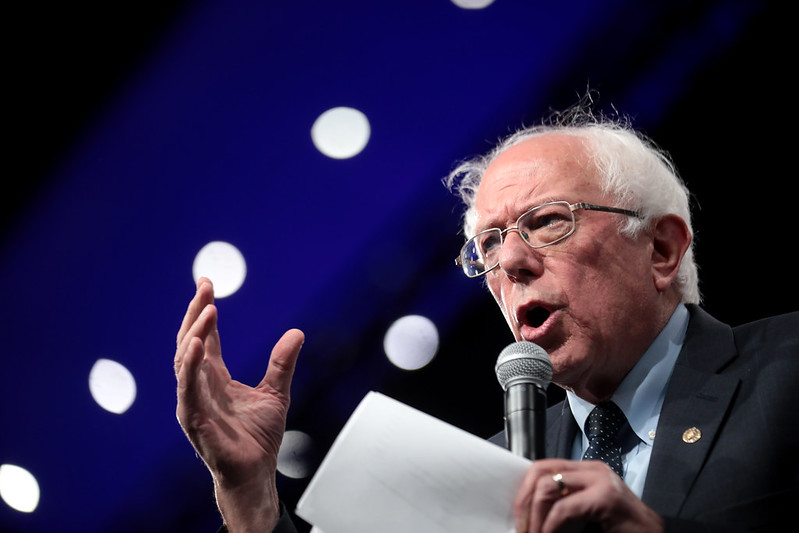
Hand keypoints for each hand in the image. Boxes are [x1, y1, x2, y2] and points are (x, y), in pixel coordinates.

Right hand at [175, 277, 303, 531]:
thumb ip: (282, 363)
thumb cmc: (258, 437)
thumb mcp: (276, 391)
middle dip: (196, 313)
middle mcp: (199, 385)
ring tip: (207, 309)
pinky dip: (190, 365)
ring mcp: (193, 401)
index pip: (205, 336)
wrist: (256, 472)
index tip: (206, 282)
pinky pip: (187, 388)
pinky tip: (197, 344)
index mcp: (214, 377)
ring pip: (185, 361)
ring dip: (194, 333)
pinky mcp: (194, 419)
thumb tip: (297, 332)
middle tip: (204, 287)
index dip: (204, 310)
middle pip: (190, 341)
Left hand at [514, 459, 662, 532]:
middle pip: (540, 471)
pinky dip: (550, 526)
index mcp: (586, 471)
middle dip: (524, 500)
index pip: (543, 468)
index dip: (525, 491)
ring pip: (548, 486)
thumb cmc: (622, 530)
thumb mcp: (587, 512)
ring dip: (535, 516)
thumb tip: (530, 512)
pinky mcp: (605, 497)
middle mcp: (592, 469)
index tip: (519, 516)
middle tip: (521, 526)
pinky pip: (564, 508)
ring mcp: (600, 480)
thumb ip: (565, 503)